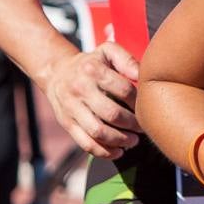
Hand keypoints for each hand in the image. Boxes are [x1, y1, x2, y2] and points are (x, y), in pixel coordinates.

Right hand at [43, 42, 141, 158]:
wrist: (57, 73)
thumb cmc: (91, 63)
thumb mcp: (107, 52)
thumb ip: (126, 59)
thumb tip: (142, 74)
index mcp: (93, 70)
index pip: (124, 89)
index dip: (138, 101)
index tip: (146, 106)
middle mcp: (80, 89)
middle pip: (112, 114)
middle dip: (132, 124)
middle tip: (142, 127)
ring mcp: (72, 108)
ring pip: (99, 132)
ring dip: (120, 140)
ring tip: (133, 140)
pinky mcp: (67, 124)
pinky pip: (86, 143)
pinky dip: (104, 152)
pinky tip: (118, 151)